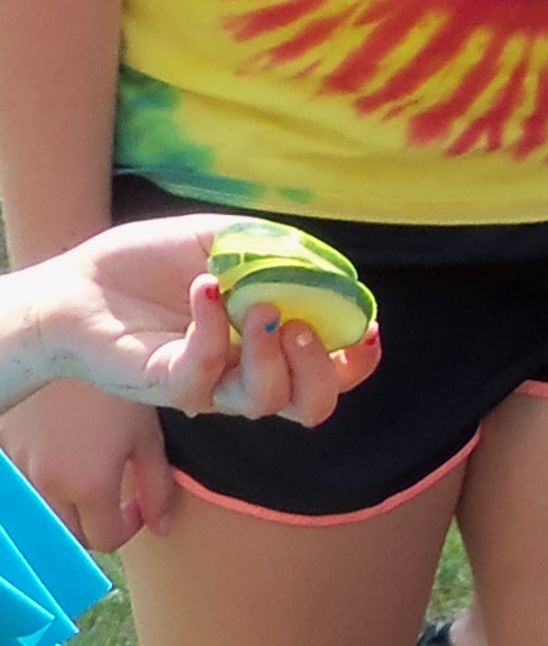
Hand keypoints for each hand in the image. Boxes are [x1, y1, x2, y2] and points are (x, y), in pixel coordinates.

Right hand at [0, 381, 171, 548]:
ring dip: (67, 500)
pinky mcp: (2, 442)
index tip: (137, 506)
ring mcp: (19, 463)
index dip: (128, 527)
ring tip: (87, 464)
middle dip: (94, 524)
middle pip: (71, 532)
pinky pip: (24, 474)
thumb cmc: (116, 383)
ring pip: (45, 505)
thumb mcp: (146, 434)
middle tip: (114, 499)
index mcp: (88, 486)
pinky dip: (43, 474)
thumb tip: (161, 527)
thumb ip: (157, 487)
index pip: (106, 539)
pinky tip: (61, 445)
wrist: (65, 332)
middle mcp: (47, 483)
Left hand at [9, 217, 362, 425]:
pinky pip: (206, 373)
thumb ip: (271, 249)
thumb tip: (326, 265)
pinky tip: (204, 287)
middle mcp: (248, 375)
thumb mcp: (219, 239)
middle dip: (322, 370)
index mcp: (270, 345)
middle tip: (300, 326)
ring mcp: (212, 386)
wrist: (78, 282)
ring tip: (255, 305)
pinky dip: (212, 327)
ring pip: (268, 401)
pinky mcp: (172, 386)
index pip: (333, 372)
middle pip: (313, 405)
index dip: (359, 361)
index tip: (370, 328)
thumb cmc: (149, 264)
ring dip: (272, 355)